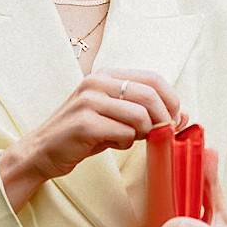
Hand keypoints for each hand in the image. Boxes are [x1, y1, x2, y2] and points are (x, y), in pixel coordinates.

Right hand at [0, 70, 181, 211]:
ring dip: (142, 134)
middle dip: (163, 119)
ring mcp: (89, 101)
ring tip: (127, 139)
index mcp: (106, 75)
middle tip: (161, 135)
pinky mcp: (84, 123)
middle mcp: (97, 82)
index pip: (153, 78)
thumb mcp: (114, 116)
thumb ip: (144, 111)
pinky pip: (125, 134)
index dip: (171, 100)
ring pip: (140, 116)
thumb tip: (184, 115)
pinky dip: (125, 144)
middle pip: (150, 95)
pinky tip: (111, 144)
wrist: (42, 151)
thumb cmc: (83, 135)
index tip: (174, 120)